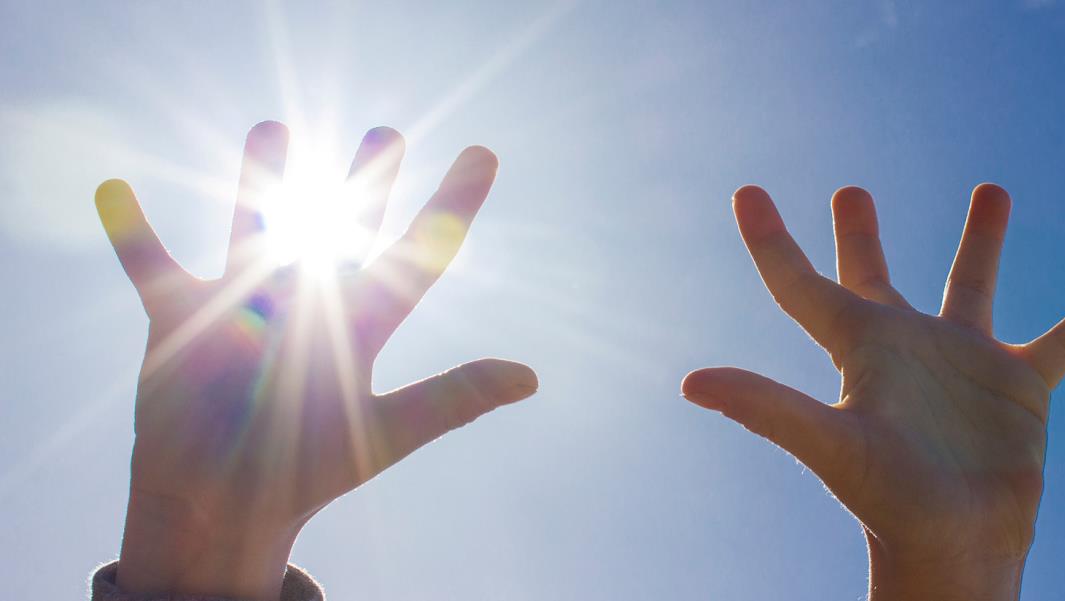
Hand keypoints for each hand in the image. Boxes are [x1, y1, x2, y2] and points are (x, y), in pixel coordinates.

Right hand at [97, 122, 537, 600]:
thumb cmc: (307, 470)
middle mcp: (307, 303)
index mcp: (361, 325)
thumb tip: (530, 378)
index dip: (452, 205)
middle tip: (385, 136)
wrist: (224, 506)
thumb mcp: (385, 431)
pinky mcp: (180, 320)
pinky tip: (114, 190)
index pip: (419, 254)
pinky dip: (132, 234)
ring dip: (256, 182)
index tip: (482, 155)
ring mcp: (243, 305)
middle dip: (366, 183)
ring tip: (273, 131)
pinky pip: (152, 266)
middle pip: (342, 228)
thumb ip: (452, 399)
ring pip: (254, 228)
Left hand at [681, 184, 1064, 599]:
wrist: (958, 546)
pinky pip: (1061, 340)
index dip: (771, 241)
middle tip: (851, 191)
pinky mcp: (1021, 387)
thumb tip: (691, 382)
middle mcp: (906, 348)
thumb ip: (765, 408)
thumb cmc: (885, 502)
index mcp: (858, 351)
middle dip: (862, 234)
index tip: (747, 192)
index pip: (802, 285)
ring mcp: (964, 364)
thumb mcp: (829, 444)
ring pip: (972, 285)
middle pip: (875, 277)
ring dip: (981, 239)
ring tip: (992, 189)